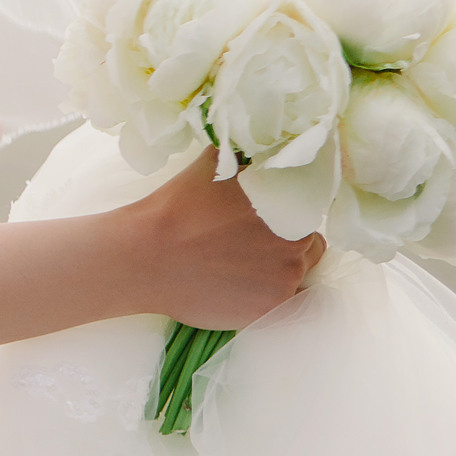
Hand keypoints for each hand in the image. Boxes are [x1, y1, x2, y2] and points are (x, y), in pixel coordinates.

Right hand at [122, 149, 325, 329]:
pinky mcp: (271, 309)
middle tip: (250, 244)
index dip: (289, 215)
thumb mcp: (213, 164)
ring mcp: (286, 278)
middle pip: (308, 246)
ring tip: (240, 267)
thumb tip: (256, 146)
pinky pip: (281, 303)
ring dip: (277, 271)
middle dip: (286, 244)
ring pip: (296, 276)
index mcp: (288, 203)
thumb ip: (245, 157)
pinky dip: (265, 296)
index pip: (309, 211)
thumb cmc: (176, 207)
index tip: (266, 221)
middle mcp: (296, 241)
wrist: (146, 255)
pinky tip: (236, 286)